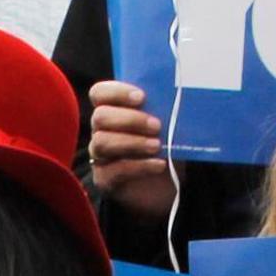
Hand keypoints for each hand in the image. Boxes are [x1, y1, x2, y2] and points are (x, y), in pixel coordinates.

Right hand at [85, 82, 171, 222]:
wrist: (168, 182)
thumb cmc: (165, 144)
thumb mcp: (167, 122)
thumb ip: (164, 107)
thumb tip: (176, 94)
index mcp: (112, 110)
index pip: (100, 93)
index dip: (116, 92)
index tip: (141, 97)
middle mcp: (101, 130)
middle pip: (100, 117)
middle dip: (129, 119)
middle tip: (157, 126)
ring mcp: (100, 155)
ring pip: (101, 142)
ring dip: (132, 142)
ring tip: (157, 146)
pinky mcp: (105, 178)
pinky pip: (114, 170)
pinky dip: (139, 166)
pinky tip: (159, 164)